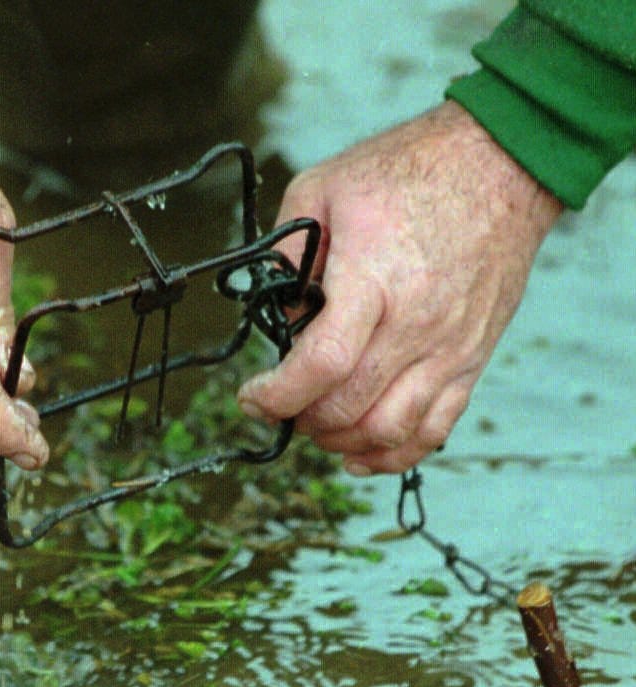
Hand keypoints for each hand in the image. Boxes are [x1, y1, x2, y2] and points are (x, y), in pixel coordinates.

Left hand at [238, 102, 561, 474]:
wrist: (502, 163)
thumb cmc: (412, 171)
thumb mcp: (323, 187)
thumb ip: (287, 254)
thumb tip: (280, 316)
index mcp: (373, 280)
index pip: (321, 365)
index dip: (277, 396)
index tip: (253, 398)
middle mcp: (415, 324)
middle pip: (349, 408)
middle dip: (301, 419)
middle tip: (281, 406)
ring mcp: (449, 348)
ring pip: (389, 431)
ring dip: (341, 442)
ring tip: (317, 425)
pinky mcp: (471, 360)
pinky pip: (433, 430)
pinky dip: (392, 455)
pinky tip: (360, 453)